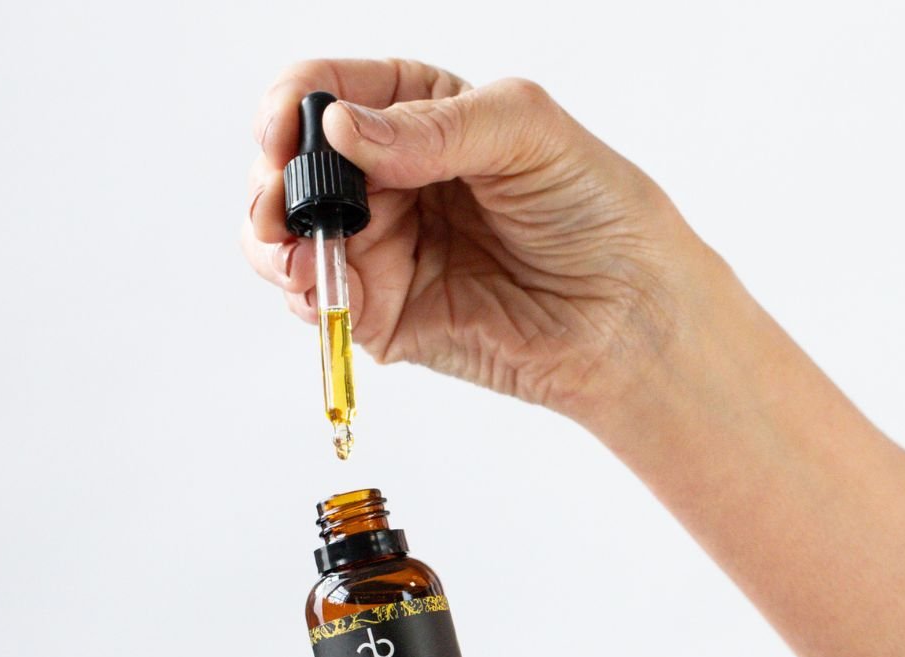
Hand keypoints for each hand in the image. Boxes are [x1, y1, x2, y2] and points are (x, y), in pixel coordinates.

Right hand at [245, 59, 720, 426]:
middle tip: (281, 204)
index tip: (285, 133)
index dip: (292, 107)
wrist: (631, 317)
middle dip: (274, 183)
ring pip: (290, 238)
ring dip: (274, 243)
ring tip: (294, 252)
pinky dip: (305, 295)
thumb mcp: (527, 133)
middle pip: (294, 168)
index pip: (327, 91)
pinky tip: (318, 288)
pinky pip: (323, 302)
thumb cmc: (598, 213)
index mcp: (419, 115)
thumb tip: (342, 130)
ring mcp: (384, 249)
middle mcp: (391, 180)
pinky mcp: (387, 316)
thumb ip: (433, 127)